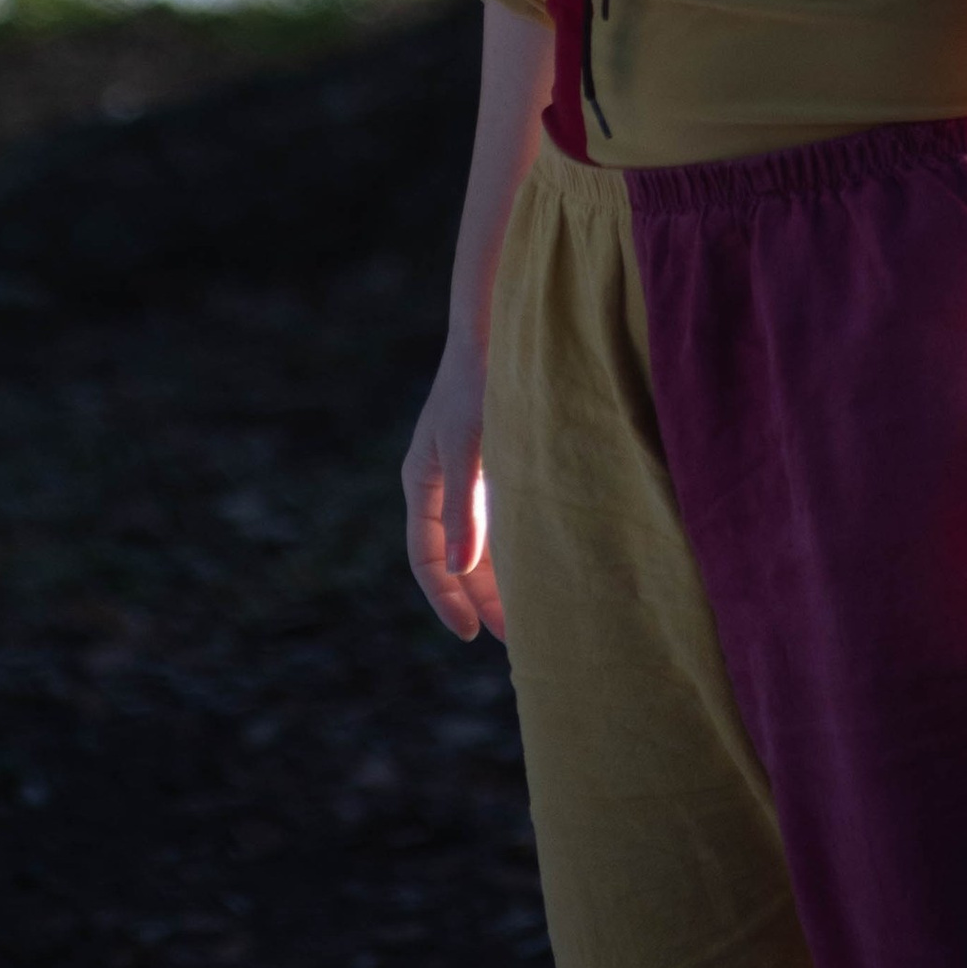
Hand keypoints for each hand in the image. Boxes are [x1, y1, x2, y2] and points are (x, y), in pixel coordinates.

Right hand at [402, 333, 506, 642]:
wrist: (500, 328)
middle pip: (457, 557)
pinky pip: (501, 520)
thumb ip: (467, 508)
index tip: (472, 635)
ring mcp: (469, 474)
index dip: (446, 599)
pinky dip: (516, 547)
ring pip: (481, 542)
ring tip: (534, 615)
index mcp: (423, 481)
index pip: (426, 558)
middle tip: (515, 639)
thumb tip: (461, 569)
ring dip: (502, 577)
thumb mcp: (472, 445)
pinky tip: (544, 567)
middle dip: (481, 598)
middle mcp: (442, 483)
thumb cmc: (481, 382)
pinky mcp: (496, 463)